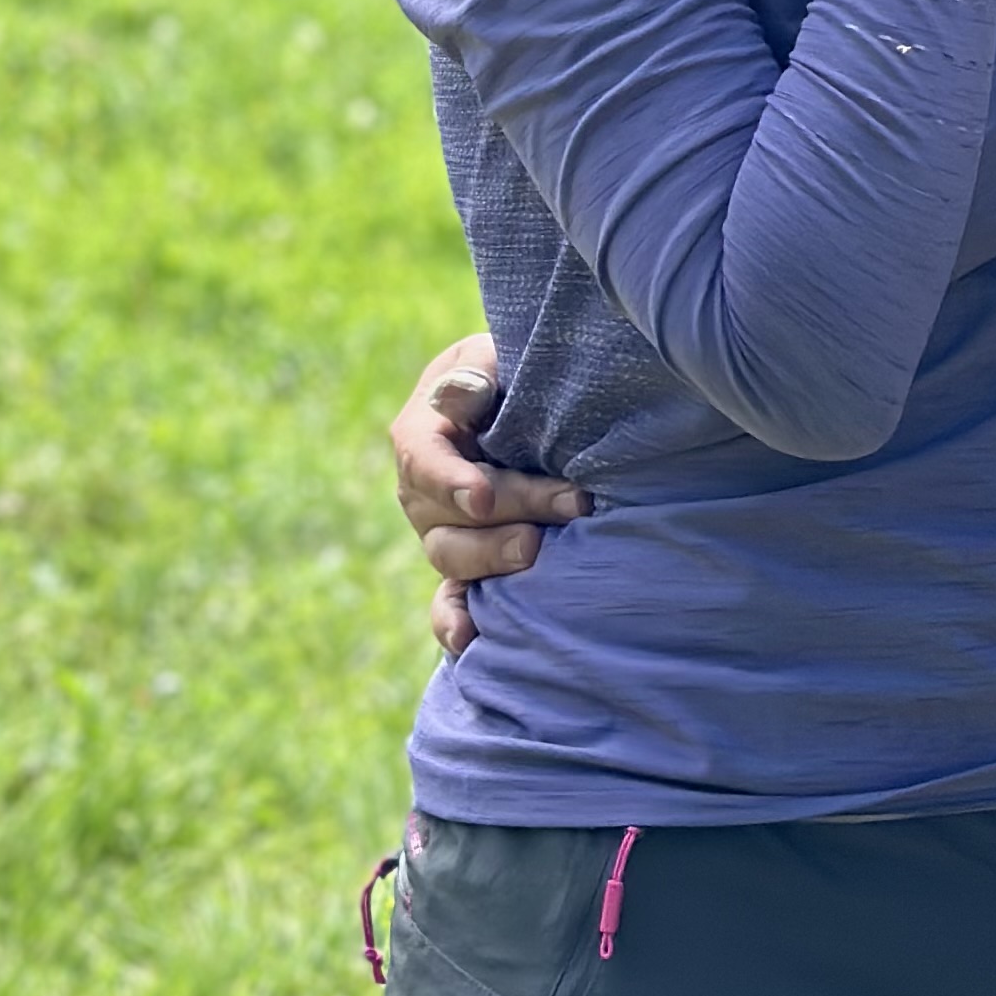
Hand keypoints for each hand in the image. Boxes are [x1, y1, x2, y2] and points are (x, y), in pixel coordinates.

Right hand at [391, 334, 587, 659]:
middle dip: (510, 511)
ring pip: (451, 557)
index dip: (452, 481)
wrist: (534, 402)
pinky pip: (448, 600)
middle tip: (572, 505)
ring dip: (494, 558)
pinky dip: (454, 622)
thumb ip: (476, 373)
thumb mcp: (494, 354)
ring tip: (540, 550)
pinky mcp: (466, 565)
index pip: (424, 461)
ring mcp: (442, 532)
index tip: (485, 497)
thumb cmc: (514, 370)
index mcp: (422, 432)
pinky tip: (470, 641)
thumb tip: (462, 395)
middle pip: (448, 515)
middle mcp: (423, 490)